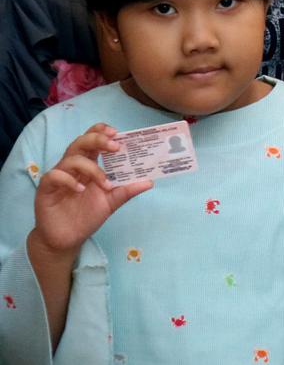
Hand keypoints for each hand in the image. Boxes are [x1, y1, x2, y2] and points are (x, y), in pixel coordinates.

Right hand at [29, 124, 151, 256]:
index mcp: (89, 166)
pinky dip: (69, 180)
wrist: (67, 238)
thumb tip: (150, 181)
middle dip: (98, 140)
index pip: (92, 141)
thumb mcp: (111, 202)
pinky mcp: (46, 188)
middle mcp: (73, 167)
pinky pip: (55, 176)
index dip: (101, 132)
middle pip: (81, 143)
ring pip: (71, 159)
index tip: (116, 132)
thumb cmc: (87, 215)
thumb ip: (127, 190)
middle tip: (115, 146)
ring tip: (105, 183)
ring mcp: (59, 176)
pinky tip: (80, 189)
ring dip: (91, 167)